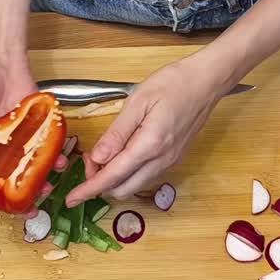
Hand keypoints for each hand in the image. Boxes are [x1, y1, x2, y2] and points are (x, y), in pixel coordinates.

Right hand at [0, 52, 63, 214]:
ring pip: (27, 173)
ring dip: (37, 185)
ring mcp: (17, 143)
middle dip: (14, 203)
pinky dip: (55, 160)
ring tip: (47, 190)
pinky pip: (45, 151)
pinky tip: (61, 163)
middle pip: (2, 185)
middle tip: (28, 212)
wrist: (0, 57)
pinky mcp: (36, 132)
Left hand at [66, 56, 229, 204]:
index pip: (113, 176)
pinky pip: (145, 175)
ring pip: (134, 184)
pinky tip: (122, 153)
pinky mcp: (174, 158)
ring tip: (103, 154)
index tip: (72, 198)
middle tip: (88, 161)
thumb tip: (97, 157)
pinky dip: (129, 172)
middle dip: (100, 183)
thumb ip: (117, 133)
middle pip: (123, 189)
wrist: (207, 81)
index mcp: (150, 145)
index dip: (89, 189)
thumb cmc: (174, 83)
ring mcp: (170, 161)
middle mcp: (161, 160)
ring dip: (115, 178)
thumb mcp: (138, 101)